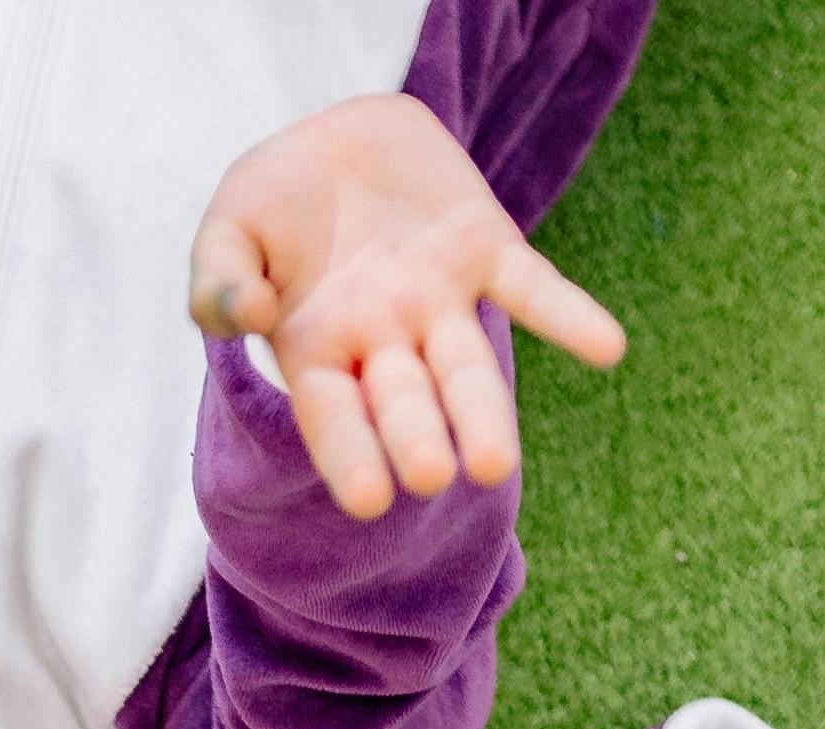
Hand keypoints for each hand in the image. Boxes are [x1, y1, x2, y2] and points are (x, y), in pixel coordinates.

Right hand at [191, 93, 626, 518]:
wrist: (338, 132)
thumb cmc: (270, 199)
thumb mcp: (226, 229)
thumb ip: (218, 279)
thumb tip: (244, 318)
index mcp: (318, 352)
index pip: (334, 417)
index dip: (351, 456)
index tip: (370, 500)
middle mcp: (385, 342)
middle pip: (405, 402)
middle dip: (420, 436)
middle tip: (437, 474)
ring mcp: (439, 301)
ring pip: (467, 367)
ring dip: (485, 412)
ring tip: (495, 462)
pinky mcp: (486, 250)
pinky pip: (533, 289)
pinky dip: (571, 317)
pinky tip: (606, 349)